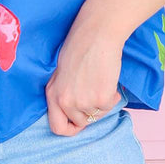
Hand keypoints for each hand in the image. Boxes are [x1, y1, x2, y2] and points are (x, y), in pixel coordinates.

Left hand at [44, 13, 123, 136]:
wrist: (96, 34)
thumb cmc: (80, 47)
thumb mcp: (61, 73)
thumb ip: (63, 93)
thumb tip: (72, 112)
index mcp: (52, 94)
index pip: (57, 128)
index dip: (70, 128)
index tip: (79, 122)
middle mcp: (65, 101)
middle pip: (81, 122)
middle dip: (90, 111)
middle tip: (94, 92)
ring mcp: (83, 102)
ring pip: (97, 114)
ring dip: (101, 102)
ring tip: (100, 81)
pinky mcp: (101, 98)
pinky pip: (109, 106)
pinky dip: (112, 96)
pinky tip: (108, 79)